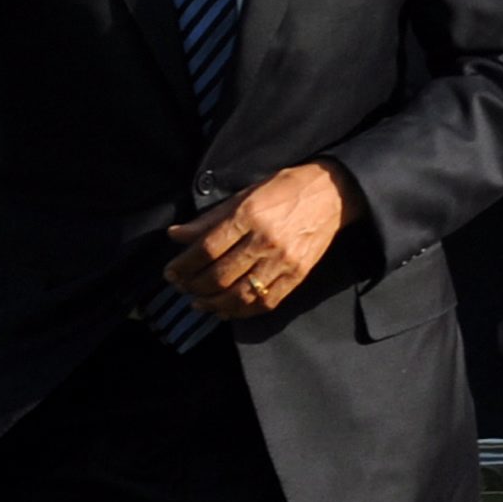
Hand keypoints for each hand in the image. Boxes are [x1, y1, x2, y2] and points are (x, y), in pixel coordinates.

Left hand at [163, 161, 352, 320]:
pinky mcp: (297, 277)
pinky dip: (241, 312)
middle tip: (181, 287)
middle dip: (194, 286)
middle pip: (220, 275)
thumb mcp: (244, 195)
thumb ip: (210, 219)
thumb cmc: (285, 190)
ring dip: (213, 304)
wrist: (331, 194)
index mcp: (250, 215)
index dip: (184, 264)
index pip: (207, 248)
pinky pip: (264, 303)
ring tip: (198, 303)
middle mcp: (265, 240)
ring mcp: (283, 262)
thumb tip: (176, 236)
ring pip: (240, 295)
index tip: (170, 271)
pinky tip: (225, 310)